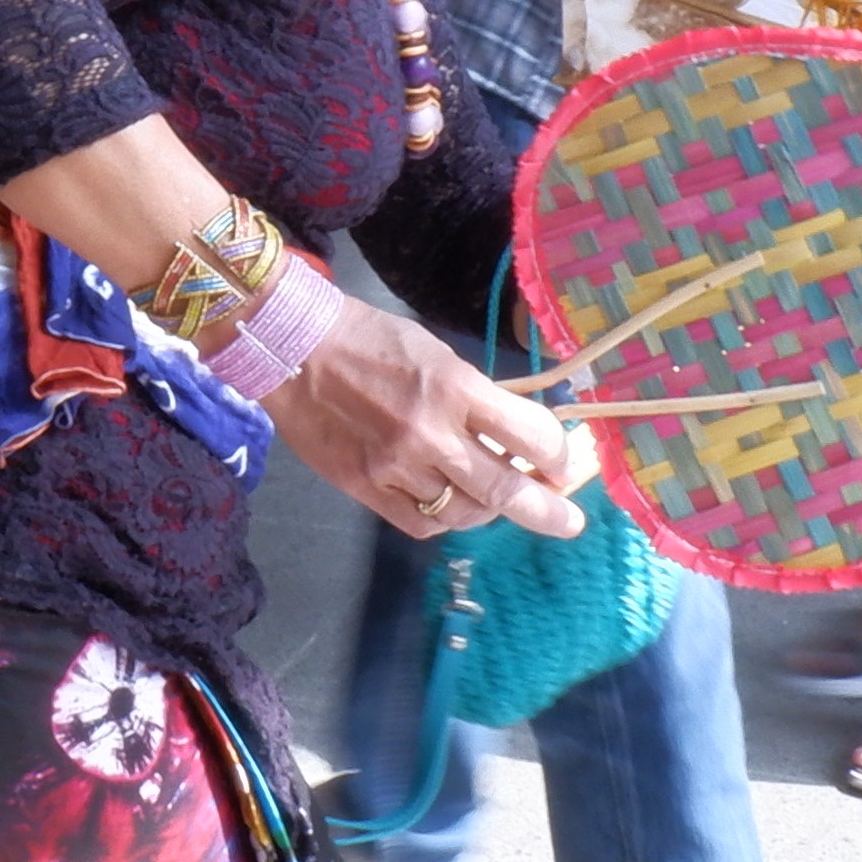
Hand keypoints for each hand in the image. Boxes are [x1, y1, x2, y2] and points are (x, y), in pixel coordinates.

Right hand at [265, 307, 587, 542]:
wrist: (292, 348)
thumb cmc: (370, 339)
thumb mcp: (437, 353)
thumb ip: (476, 396)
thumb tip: (517, 434)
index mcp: (454, 387)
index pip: (529, 436)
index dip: (556, 456)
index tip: (564, 463)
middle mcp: (429, 433)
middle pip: (505, 490)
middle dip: (546, 511)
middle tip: (570, 522)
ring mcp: (395, 466)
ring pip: (464, 513)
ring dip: (489, 510)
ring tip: (494, 501)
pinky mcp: (364, 487)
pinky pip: (421, 522)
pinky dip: (444, 519)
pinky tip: (448, 505)